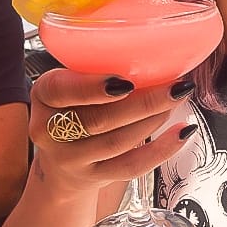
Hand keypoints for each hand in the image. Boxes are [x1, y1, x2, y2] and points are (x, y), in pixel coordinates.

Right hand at [29, 69, 194, 193]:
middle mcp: (49, 129)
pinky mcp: (93, 177)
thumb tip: (156, 50)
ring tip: (178, 99)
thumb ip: (96, 68)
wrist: (62, 159)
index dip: (93, 87)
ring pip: (117, 142)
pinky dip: (161, 150)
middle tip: (176, 86)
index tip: (127, 81)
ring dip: (154, 120)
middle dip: (143, 102)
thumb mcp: (72, 81)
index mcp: (45, 94)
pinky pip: (130, 167)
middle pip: (98, 119)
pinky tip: (182, 132)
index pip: (62, 90)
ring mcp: (70, 158)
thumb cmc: (76, 105)